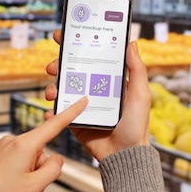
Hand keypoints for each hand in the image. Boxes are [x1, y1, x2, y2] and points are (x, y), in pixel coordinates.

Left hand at [0, 96, 87, 191]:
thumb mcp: (35, 186)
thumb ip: (53, 169)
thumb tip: (55, 160)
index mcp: (24, 145)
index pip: (54, 126)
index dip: (71, 113)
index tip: (82, 100)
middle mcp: (12, 142)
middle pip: (41, 153)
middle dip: (40, 173)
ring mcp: (1, 148)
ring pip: (29, 161)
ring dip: (29, 179)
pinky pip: (15, 164)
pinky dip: (18, 178)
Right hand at [45, 30, 150, 161]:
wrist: (124, 156)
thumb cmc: (136, 125)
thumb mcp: (140, 94)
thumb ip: (137, 70)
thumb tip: (132, 43)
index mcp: (110, 80)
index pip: (92, 57)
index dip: (77, 45)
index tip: (64, 35)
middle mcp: (94, 90)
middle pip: (72, 71)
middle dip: (58, 65)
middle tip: (53, 65)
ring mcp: (83, 106)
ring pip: (62, 90)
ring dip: (52, 87)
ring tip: (52, 91)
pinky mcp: (75, 122)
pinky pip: (59, 113)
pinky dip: (52, 111)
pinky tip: (50, 111)